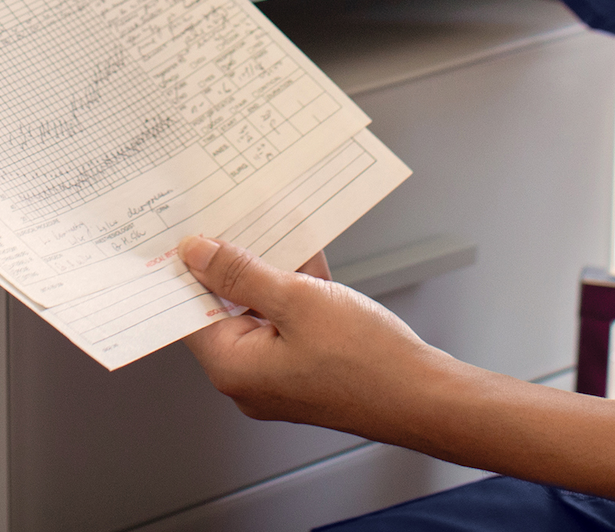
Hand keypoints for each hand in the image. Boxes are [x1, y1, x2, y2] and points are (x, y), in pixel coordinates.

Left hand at [178, 236, 451, 440]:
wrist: (426, 397)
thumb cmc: (367, 361)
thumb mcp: (297, 301)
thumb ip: (242, 273)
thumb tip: (197, 253)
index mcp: (234, 368)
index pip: (189, 313)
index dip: (189, 270)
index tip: (189, 232)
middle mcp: (251, 377)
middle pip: (225, 308)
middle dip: (234, 262)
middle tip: (233, 218)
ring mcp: (281, 374)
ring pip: (262, 309)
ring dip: (271, 270)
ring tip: (275, 227)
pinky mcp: (309, 367)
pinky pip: (290, 320)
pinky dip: (297, 289)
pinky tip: (307, 253)